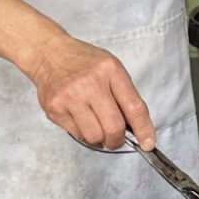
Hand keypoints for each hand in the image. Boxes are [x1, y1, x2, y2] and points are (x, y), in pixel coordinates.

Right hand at [26, 34, 155, 151]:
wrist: (49, 54)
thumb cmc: (84, 62)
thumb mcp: (111, 68)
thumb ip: (125, 95)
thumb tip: (138, 128)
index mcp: (110, 71)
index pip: (134, 107)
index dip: (144, 129)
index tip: (148, 143)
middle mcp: (90, 84)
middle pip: (114, 127)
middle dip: (118, 141)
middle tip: (116, 139)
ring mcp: (70, 97)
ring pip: (94, 137)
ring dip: (100, 139)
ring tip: (97, 127)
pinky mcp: (55, 109)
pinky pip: (77, 135)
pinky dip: (84, 135)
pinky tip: (82, 120)